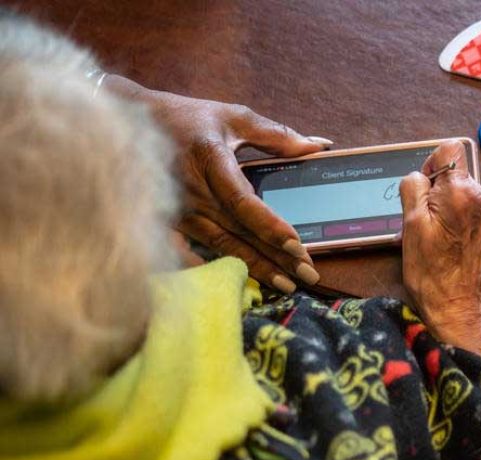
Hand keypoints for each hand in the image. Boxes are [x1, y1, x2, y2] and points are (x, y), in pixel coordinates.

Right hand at [108, 76, 329, 293]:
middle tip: (309, 276)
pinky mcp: (164, 220)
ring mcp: (176, 209)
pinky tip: (231, 285)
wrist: (126, 120)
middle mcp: (192, 189)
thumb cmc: (185, 118)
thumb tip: (318, 147)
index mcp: (211, 160)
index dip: (270, 225)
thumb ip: (276, 135)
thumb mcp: (232, 117)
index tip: (297, 245)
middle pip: (239, 231)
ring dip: (254, 268)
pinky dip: (207, 270)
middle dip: (276, 256)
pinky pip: (185, 252)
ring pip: (221, 246)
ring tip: (286, 285)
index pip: (243, 201)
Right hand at [399, 141, 480, 363]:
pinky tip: (447, 240)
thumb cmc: (431, 271)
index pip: (450, 149)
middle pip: (456, 172)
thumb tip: (419, 176)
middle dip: (436, 188)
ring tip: (434, 233)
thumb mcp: (410, 223)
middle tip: (423, 217)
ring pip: (462, 192)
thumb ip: (414, 187)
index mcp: (461, 192)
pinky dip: (458, 218)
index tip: (423, 186)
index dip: (431, 162)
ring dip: (446, 205)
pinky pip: (471, 210)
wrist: (455, 306)